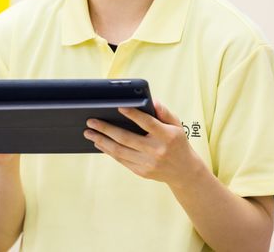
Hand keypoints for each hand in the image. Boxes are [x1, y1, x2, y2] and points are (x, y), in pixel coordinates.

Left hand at [83, 100, 199, 186]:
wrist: (184, 172)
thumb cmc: (177, 142)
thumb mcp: (176, 124)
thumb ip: (164, 112)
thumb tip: (151, 100)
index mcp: (167, 136)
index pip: (147, 123)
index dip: (133, 114)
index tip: (118, 107)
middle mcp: (156, 150)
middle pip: (126, 138)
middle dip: (106, 129)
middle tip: (91, 121)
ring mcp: (148, 163)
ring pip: (120, 151)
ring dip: (102, 141)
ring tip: (89, 132)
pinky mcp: (141, 172)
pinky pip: (121, 160)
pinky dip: (108, 151)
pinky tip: (99, 143)